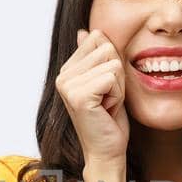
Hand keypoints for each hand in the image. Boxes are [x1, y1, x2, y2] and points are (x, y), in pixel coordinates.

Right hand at [57, 28, 129, 166]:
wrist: (106, 151)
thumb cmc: (109, 119)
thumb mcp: (105, 81)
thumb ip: (94, 56)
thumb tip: (84, 31)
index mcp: (67, 69)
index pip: (98, 38)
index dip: (111, 63)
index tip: (104, 88)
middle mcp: (62, 75)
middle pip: (107, 49)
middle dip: (117, 75)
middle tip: (107, 99)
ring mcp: (68, 85)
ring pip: (112, 64)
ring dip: (118, 87)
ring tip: (106, 105)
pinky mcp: (78, 96)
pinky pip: (112, 78)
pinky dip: (117, 95)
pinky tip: (106, 110)